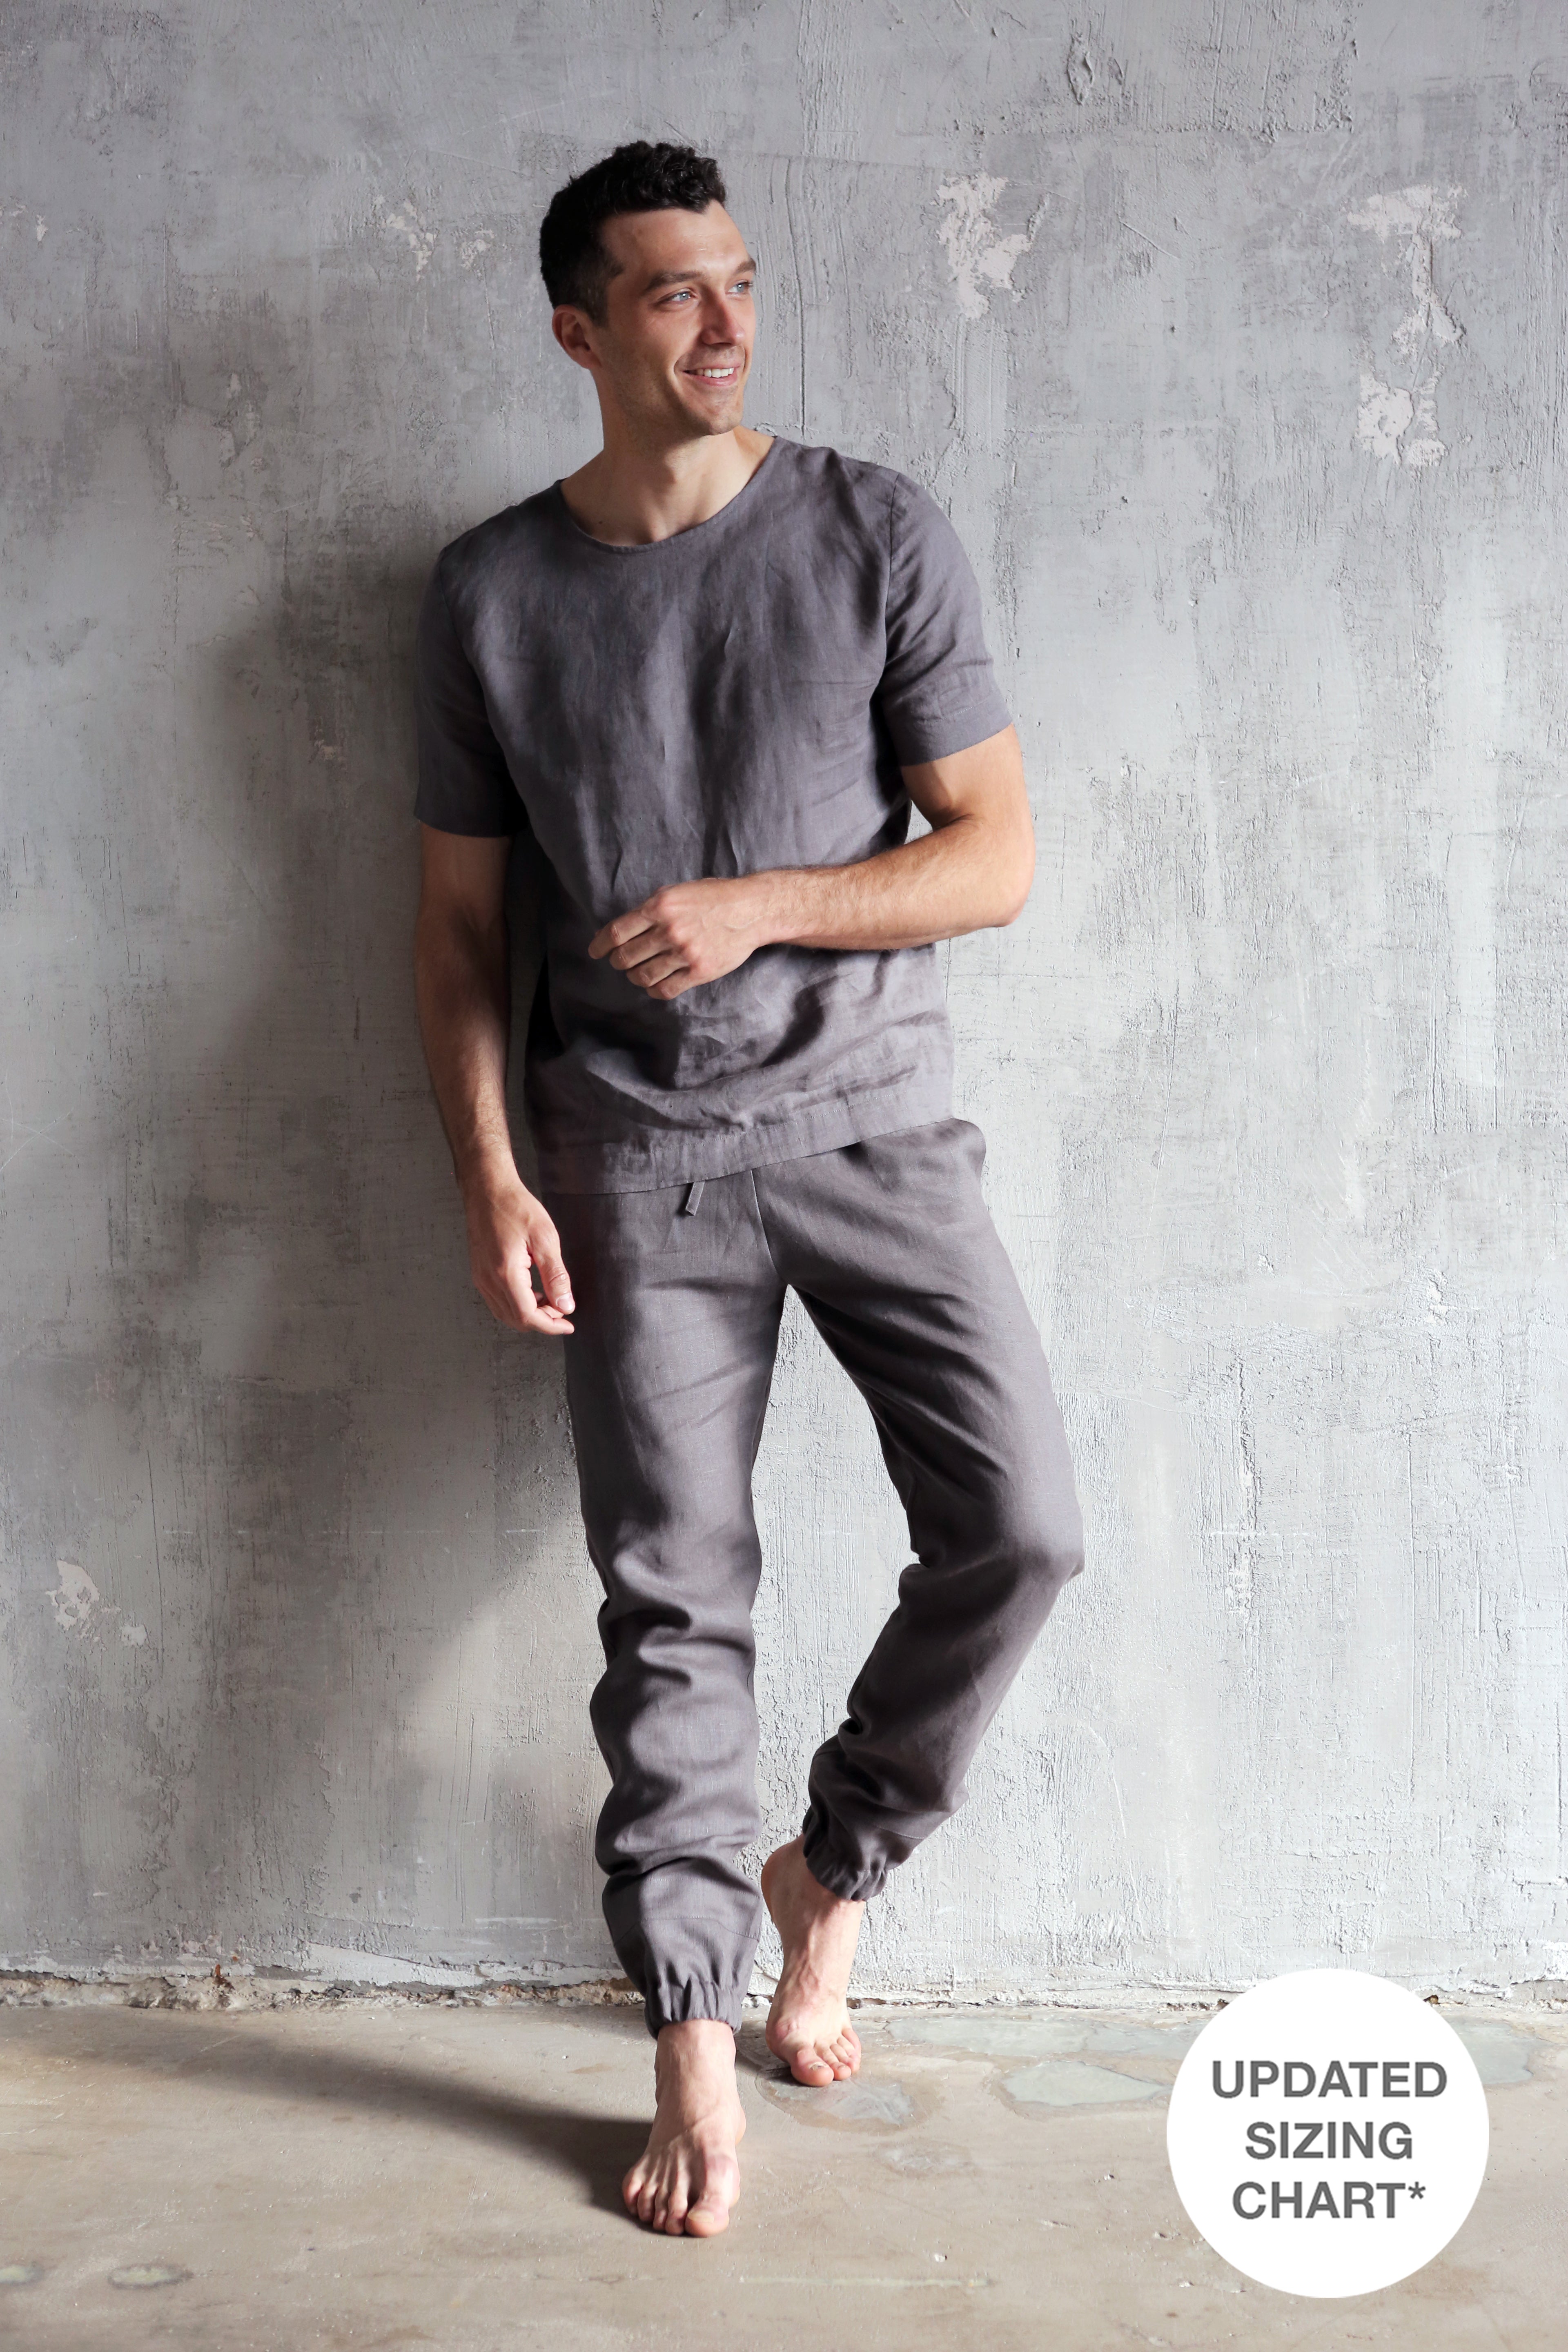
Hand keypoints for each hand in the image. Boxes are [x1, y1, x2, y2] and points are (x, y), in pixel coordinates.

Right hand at [462, 1171, 574, 1335]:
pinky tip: (532, 1292)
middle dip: (542, 1321)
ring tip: (550, 1301)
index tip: (569, 1324)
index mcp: (505, 1274)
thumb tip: (565, 1305)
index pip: (527, 1316)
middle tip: (563, 1310)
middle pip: (515, 1319)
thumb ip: (555, 1275)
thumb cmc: (516, 1207)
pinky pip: (497, 1301)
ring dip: (529, 1314)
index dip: (550, 1325)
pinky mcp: (479, 1272)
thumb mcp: (545, 1238)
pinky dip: (517, 1305)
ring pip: (505, 1313)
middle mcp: (488, 1280)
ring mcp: (480, 1278)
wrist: (487, 1189)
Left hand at [588, 876, 769, 1000]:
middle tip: (621, 961)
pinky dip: (653, 989)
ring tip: (639, 972)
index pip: (617, 932)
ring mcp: (684, 953)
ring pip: (642, 976)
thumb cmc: (712, 898)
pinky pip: (664, 989)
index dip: (600, 945)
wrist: (750, 909)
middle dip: (618, 961)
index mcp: (659, 906)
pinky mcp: (699, 971)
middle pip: (625, 957)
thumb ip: (648, 911)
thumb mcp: (676, 893)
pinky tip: (655, 983)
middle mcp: (669, 930)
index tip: (595, 951)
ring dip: (635, 976)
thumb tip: (617, 932)